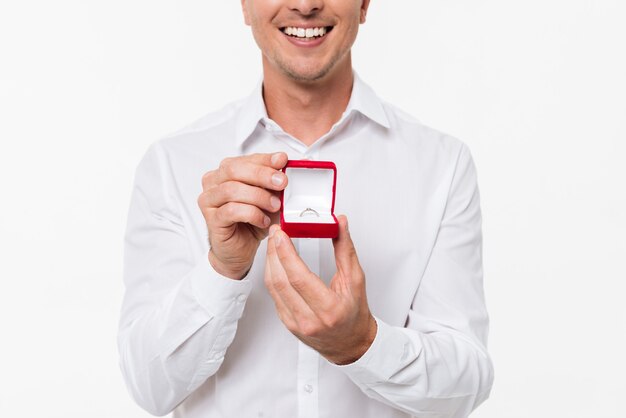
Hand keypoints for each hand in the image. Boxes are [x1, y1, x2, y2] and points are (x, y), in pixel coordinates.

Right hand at [198, 152, 288, 279]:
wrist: (239, 249)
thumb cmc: (251, 222)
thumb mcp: (268, 198)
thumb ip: (274, 184)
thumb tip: (290, 169)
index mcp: (226, 171)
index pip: (245, 159)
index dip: (265, 159)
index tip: (283, 160)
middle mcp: (214, 183)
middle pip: (234, 169)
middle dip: (262, 174)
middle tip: (281, 183)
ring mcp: (209, 200)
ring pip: (232, 189)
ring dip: (258, 196)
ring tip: (274, 206)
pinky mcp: (211, 219)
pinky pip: (231, 210)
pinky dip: (252, 214)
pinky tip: (263, 220)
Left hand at [264, 215, 376, 364]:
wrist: (350, 344)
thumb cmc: (355, 314)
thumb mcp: (355, 280)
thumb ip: (345, 249)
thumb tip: (339, 223)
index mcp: (329, 309)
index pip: (299, 277)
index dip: (286, 253)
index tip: (281, 234)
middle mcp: (310, 320)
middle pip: (281, 281)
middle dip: (274, 253)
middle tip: (276, 233)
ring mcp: (296, 324)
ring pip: (273, 288)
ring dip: (270, 262)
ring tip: (274, 244)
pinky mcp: (288, 324)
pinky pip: (275, 296)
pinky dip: (273, 276)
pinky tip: (276, 263)